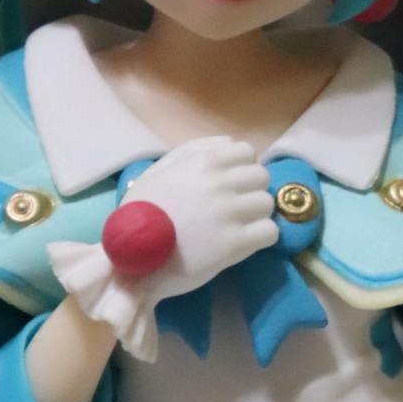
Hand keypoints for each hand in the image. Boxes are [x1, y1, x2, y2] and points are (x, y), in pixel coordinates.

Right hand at [47, 138, 276, 360]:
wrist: (132, 259)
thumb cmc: (141, 214)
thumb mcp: (159, 171)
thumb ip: (195, 150)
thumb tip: (230, 142)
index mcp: (203, 163)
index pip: (247, 152)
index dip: (241, 168)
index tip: (231, 184)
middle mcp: (219, 184)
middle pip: (262, 176)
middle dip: (251, 190)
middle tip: (235, 208)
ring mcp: (229, 214)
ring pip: (268, 203)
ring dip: (256, 214)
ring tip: (237, 226)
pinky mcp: (235, 244)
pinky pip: (270, 232)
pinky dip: (262, 237)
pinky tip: (244, 242)